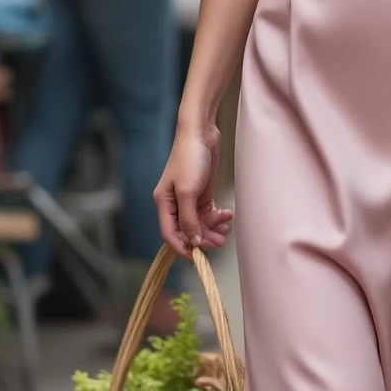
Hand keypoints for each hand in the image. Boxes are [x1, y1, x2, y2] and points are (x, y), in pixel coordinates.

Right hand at [154, 117, 232, 254]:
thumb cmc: (189, 158)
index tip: (196, 257)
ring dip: (213, 230)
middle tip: (218, 242)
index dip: (182, 247)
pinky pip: (208, 214)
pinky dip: (218, 218)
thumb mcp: (188, 191)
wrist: (202, 133)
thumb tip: (193, 242)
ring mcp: (189, 200)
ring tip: (226, 229)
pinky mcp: (202, 195)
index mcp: (163, 203)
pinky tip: (227, 215)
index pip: (169, 234)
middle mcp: (175, 204)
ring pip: (200, 225)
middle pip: (187, 231)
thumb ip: (189, 219)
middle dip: (203, 239)